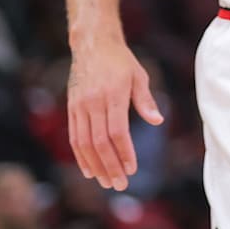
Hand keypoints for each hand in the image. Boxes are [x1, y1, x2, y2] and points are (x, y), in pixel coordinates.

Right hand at [67, 36, 163, 190]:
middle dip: (110, 166)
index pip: (117, 132)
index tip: (132, 169)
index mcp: (113, 95)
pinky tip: (89, 169)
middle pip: (99, 142)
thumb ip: (146, 100)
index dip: (124, 153)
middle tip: (120, 185)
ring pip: (84, 143)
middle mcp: (93, 102)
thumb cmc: (121, 61)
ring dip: (95, 165)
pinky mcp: (71, 108)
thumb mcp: (139, 76)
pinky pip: (74, 136)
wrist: (92, 44)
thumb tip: (158, 121)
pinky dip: (81, 155)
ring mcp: (79, 106)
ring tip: (106, 182)